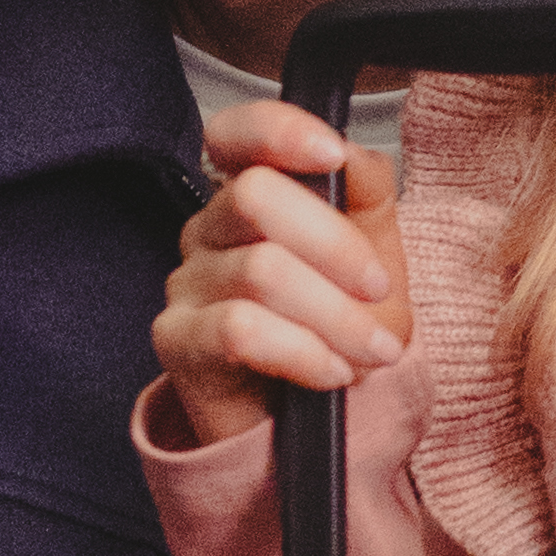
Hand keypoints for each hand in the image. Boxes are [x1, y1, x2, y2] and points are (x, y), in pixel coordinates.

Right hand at [150, 104, 410, 451]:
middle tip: (379, 291)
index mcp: (249, 195)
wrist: (312, 424)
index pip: (235, 134)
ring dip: (336, 316)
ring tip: (372, 351)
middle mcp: (207, 230)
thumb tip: (351, 155)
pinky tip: (332, 372)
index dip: (278, 131)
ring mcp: (186, 283)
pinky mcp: (177, 339)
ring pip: (260, 271)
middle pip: (255, 196)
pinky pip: (239, 330)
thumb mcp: (374, 254)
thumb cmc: (337, 331)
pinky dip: (301, 351)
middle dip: (336, 246)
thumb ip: (365, 193)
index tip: (331, 156)